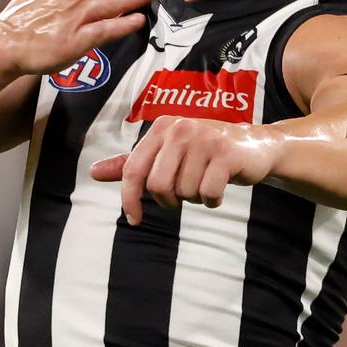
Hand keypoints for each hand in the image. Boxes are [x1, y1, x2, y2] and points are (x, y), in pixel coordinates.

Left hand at [91, 116, 277, 223]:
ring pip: (184, 191)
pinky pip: (207, 193)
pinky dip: (212, 200)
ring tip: (204, 184)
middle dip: (168, 200)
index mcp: (162, 127)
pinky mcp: (226, 154)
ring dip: (193, 198)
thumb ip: (131, 163)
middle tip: (181, 197)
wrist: (254, 145)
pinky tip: (218, 189)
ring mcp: (204, 139)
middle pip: (157, 184)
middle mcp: (180, 128)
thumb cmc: (204, 152)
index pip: (133, 168)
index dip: (129, 198)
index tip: (133, 219)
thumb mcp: (166, 153)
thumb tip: (92, 172)